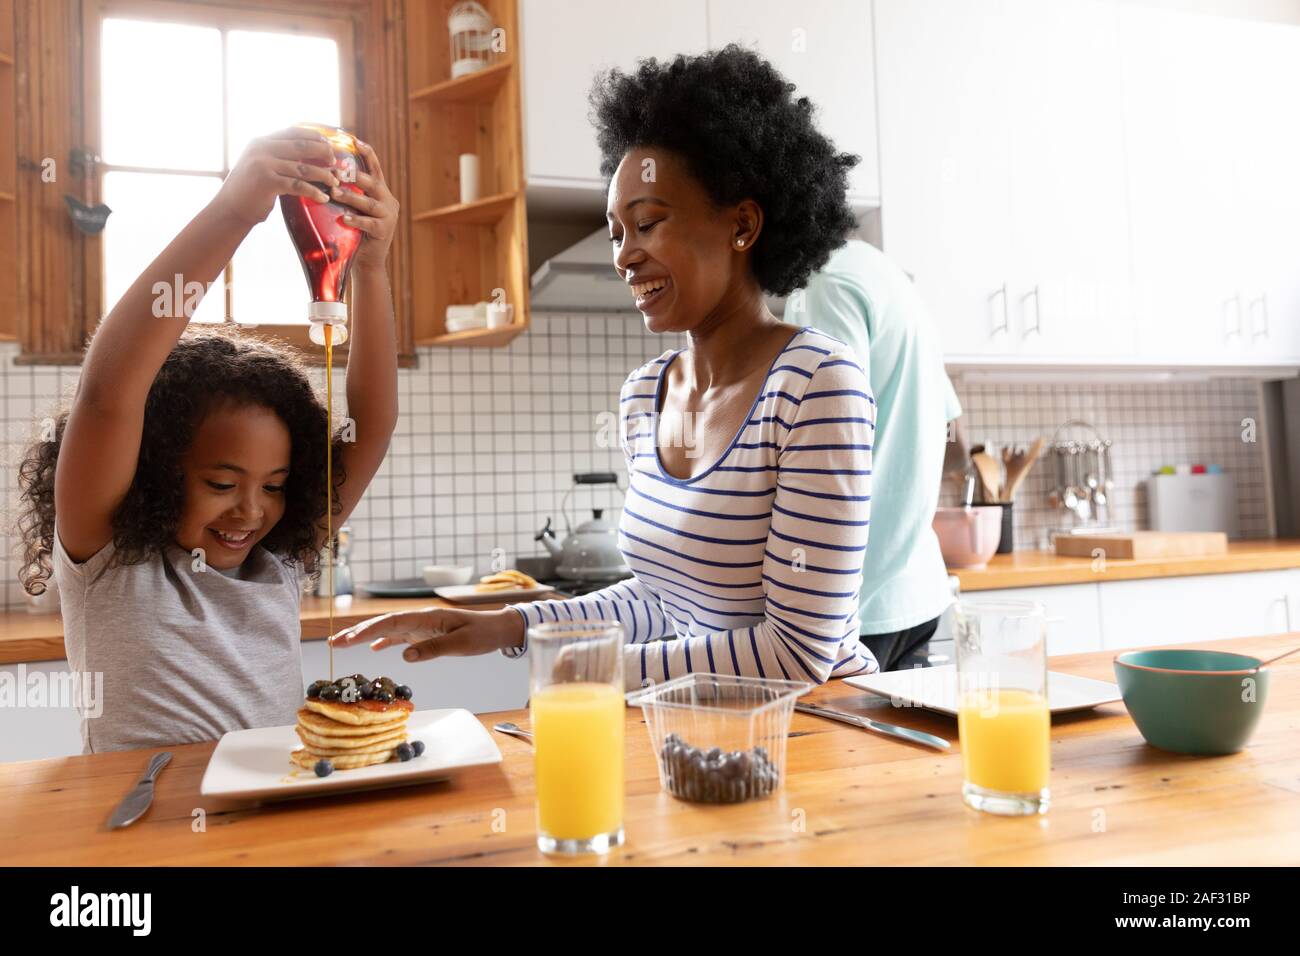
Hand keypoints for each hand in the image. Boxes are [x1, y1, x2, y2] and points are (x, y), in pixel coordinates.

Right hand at [213, 127, 338, 226]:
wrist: (230, 208)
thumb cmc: (249, 189)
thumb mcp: (259, 163)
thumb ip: (276, 155)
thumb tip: (306, 151)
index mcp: (260, 141)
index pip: (292, 131)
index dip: (313, 135)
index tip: (328, 141)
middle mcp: (261, 149)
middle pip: (301, 146)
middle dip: (323, 152)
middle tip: (335, 161)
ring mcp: (264, 164)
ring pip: (303, 167)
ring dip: (323, 175)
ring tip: (335, 181)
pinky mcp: (268, 182)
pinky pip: (298, 186)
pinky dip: (314, 192)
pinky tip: (324, 197)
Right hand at [330, 606, 523, 661]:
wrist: (499, 629)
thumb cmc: (483, 635)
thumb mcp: (461, 644)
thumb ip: (433, 649)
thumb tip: (404, 656)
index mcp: (427, 618)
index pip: (391, 623)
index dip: (367, 631)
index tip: (347, 640)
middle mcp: (421, 619)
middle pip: (384, 624)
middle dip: (358, 632)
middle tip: (334, 642)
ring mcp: (423, 626)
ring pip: (389, 629)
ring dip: (367, 636)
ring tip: (344, 643)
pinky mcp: (427, 633)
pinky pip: (401, 636)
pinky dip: (386, 641)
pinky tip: (375, 649)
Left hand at [331, 140, 399, 267]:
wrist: (366, 259)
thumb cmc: (354, 230)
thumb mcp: (353, 206)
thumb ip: (348, 191)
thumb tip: (323, 171)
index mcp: (381, 191)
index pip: (375, 167)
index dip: (366, 153)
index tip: (354, 139)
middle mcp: (388, 200)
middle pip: (373, 182)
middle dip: (354, 176)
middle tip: (335, 170)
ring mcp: (389, 215)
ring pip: (369, 202)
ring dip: (351, 196)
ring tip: (334, 192)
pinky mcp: (385, 230)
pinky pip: (370, 223)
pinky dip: (356, 220)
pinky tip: (344, 219)